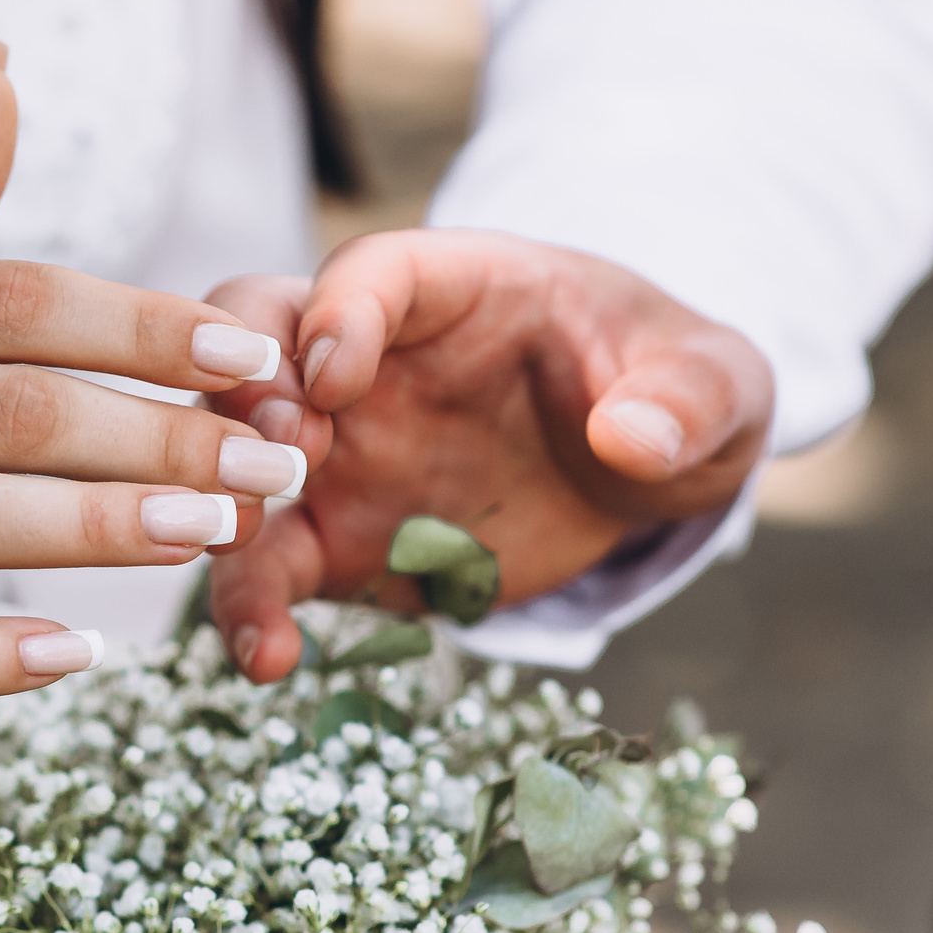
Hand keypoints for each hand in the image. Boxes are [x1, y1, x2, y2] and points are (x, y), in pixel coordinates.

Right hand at [202, 230, 772, 681]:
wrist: (639, 466)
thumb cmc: (664, 387)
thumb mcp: (712, 379)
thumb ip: (685, 396)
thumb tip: (632, 438)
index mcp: (454, 289)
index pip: (372, 271)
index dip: (340, 314)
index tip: (333, 374)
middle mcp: (369, 358)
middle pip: (256, 336)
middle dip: (243, 388)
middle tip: (275, 454)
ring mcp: (340, 449)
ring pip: (231, 449)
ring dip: (220, 498)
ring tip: (246, 559)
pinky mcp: (335, 539)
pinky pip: (268, 565)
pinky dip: (251, 609)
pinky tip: (268, 661)